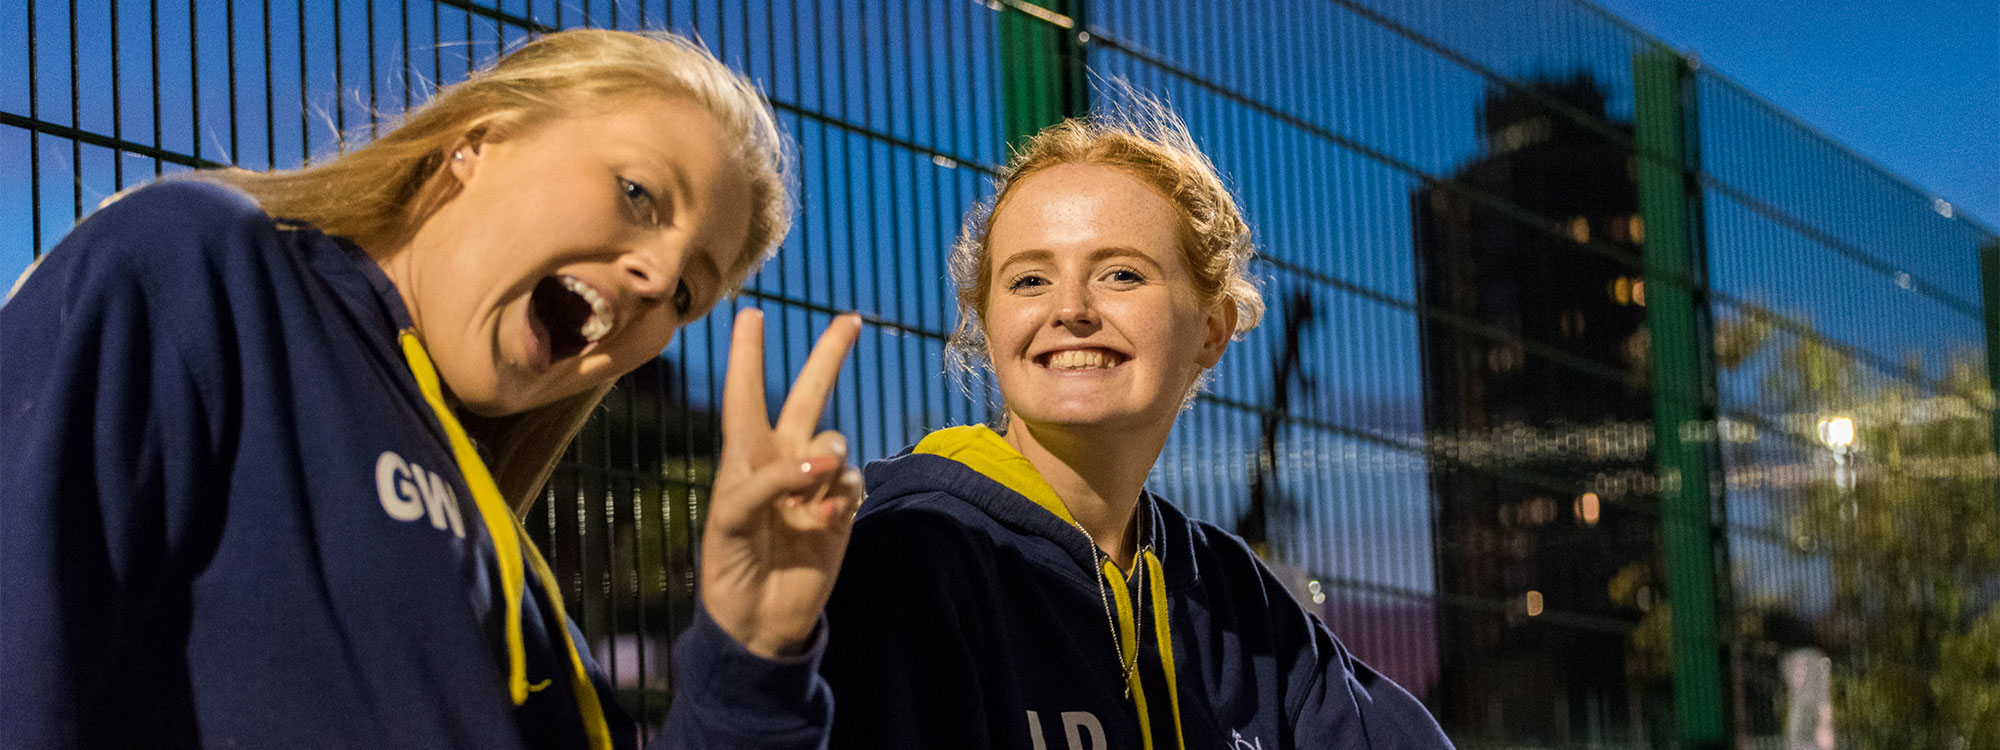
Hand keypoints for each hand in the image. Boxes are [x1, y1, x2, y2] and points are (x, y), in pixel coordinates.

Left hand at [701, 308, 863, 658]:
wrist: (760, 619)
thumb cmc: (729, 566)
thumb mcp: (730, 518)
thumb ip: (770, 481)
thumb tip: (824, 463)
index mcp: (744, 456)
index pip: (745, 395)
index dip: (748, 355)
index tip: (751, 314)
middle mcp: (782, 460)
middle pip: (810, 396)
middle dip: (830, 356)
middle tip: (852, 319)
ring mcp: (815, 484)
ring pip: (835, 443)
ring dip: (825, 463)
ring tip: (806, 502)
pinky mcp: (842, 509)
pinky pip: (853, 481)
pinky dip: (841, 497)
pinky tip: (824, 522)